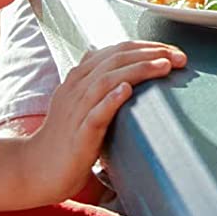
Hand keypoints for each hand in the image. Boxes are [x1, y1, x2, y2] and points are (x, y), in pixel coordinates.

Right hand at [16, 41, 186, 204]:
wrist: (37, 169)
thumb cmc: (65, 134)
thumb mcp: (77, 99)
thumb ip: (91, 77)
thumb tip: (97, 50)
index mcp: (80, 77)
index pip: (117, 49)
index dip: (148, 45)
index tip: (174, 50)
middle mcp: (77, 88)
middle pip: (116, 59)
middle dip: (151, 53)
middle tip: (179, 56)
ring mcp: (76, 111)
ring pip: (107, 81)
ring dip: (138, 70)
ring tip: (164, 66)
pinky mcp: (77, 135)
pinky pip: (94, 114)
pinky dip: (110, 100)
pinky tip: (126, 91)